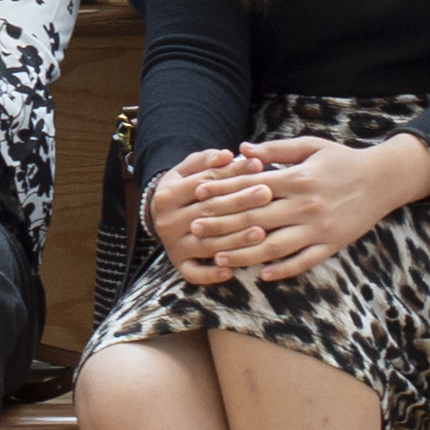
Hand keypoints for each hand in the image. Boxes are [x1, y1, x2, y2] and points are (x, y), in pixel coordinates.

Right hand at [143, 148, 251, 279]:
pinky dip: (211, 275)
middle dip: (240, 203)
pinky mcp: (178, 264)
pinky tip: (231, 271)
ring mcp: (172, 245)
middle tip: (266, 194)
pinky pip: (194, 274)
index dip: (232, 174)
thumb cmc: (185, 188)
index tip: (258, 167)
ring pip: (207, 244)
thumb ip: (207, 160)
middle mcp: (167, 221)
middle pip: (209, 212)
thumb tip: (227, 155)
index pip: (205, 184)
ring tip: (261, 232)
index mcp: (167, 194)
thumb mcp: (189, 169)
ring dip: (235, 240)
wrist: (162, 214)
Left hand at [172, 133, 403, 285]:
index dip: (222, 192)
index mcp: (298, 179)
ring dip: (244, 254)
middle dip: (222, 225)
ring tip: (218, 258)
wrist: (384, 179)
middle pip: (256, 219)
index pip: (252, 188)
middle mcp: (306, 205)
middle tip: (195, 230)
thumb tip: (242, 150)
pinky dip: (283, 269)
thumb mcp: (311, 147)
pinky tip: (262, 275)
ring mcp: (319, 228)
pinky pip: (305, 261)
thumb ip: (276, 151)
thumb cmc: (342, 160)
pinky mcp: (333, 244)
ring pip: (275, 246)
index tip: (199, 195)